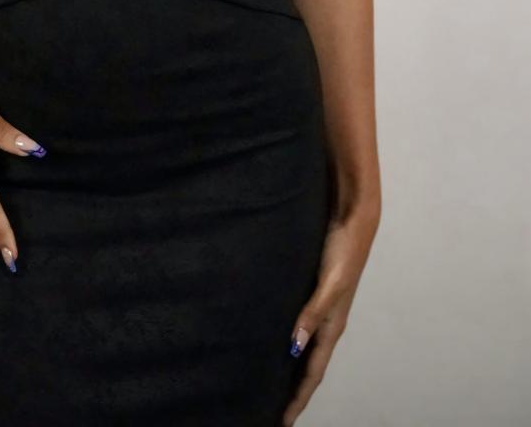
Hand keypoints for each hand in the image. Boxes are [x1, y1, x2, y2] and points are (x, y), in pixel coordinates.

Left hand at [281, 200, 379, 425]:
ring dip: (291, 369)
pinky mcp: (314, 293)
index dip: (299, 398)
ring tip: (271, 384)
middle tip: (274, 412)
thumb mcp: (330, 283)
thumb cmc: (344, 250)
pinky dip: (290, 343)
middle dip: (295, 392)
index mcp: (333, 326)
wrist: (353, 219)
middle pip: (309, 367)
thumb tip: (294, 346)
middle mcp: (328, 322)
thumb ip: (313, 312)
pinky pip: (300, 327)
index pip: (313, 372)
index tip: (283, 421)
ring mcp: (321, 308)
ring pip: (304, 349)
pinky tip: (275, 341)